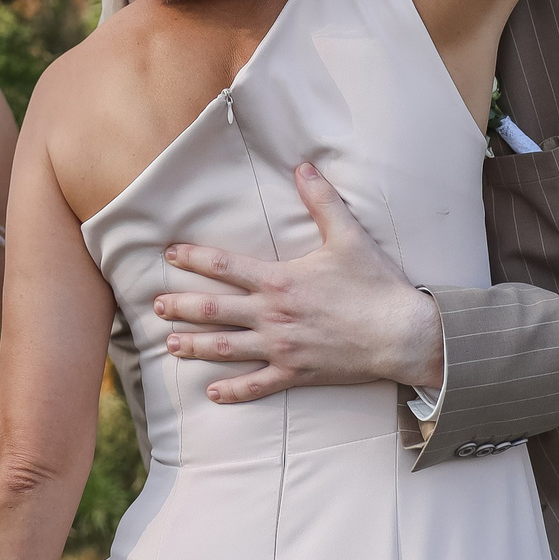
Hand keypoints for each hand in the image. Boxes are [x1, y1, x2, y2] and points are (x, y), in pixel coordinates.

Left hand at [154, 162, 444, 402]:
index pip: (225, 267)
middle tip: (156, 307)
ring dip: (195, 347)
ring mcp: (283, 347)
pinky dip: (235, 391)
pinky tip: (213, 394)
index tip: (169, 254)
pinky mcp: (297, 373)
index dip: (193, 259)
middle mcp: (274, 316)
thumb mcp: (348, 236)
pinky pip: (259, 384)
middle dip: (182, 307)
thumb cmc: (375, 285)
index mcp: (280, 281)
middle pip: (216, 311)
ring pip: (228, 349)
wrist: (402, 334)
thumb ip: (321, 200)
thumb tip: (303, 165)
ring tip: (170, 346)